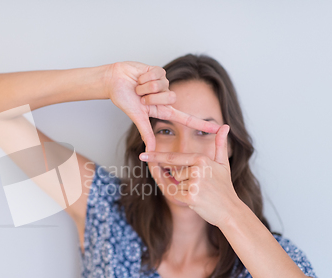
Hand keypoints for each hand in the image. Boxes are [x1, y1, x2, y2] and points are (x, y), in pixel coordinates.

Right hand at [106, 61, 220, 150]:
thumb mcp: (136, 117)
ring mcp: (163, 84)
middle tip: (140, 96)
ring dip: (146, 87)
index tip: (218, 129)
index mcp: (161, 110)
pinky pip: (158, 74)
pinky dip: (145, 77)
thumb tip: (149, 151)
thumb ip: (145, 133)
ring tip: (137, 87)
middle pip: (171, 98)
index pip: (185, 119)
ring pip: (163, 86)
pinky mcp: (159, 71)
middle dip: (151, 97)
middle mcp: (164, 97)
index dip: (201, 124)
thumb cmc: (123, 98)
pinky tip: (139, 77)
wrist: (113, 80)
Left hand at [139, 124, 242, 226]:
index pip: (174, 157)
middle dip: (183, 181)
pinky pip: (176, 195)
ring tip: (201, 193)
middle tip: (202, 187)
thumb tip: (225, 126)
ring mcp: (194, 183)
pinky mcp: (190, 197)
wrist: (230, 210)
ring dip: (184, 190)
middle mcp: (197, 170)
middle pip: (174, 174)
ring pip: (176, 185)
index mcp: (201, 159)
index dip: (156, 156)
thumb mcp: (223, 163)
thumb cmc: (224, 187)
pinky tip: (198, 200)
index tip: (143, 154)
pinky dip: (184, 199)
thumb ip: (220, 144)